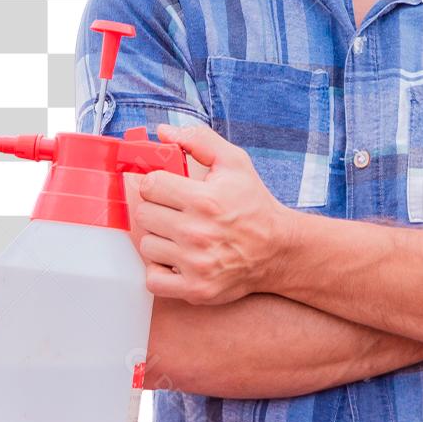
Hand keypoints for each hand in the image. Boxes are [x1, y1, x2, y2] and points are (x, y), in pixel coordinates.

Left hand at [125, 122, 293, 304]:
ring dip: (158, 238)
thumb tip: (163, 132)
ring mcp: (195, 264)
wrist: (277, 249)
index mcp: (204, 199)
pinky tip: (175, 258)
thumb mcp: (234, 162)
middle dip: (156, 208)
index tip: (167, 187)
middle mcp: (197, 233)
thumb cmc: (254, 205)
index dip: (156, 183)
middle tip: (174, 210)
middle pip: (144, 215)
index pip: (150, 185)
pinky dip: (159, 270)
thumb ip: (199, 140)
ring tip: (178, 234)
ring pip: (146, 245)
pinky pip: (153, 279)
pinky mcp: (195, 289)